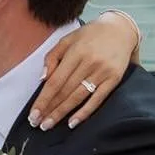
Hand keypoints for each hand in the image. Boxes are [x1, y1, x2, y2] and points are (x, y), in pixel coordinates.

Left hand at [30, 10, 139, 131]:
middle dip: (49, 109)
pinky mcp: (114, 79)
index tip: (33, 113)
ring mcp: (102, 72)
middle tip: (37, 124)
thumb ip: (52, 57)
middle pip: (65, 91)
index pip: (55, 81)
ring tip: (48, 125)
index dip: (43, 99)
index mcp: (76, 52)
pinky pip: (97, 99)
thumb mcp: (68, 39)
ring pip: (78, 97)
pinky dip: (85, 112)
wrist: (121, 29)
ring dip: (62, 113)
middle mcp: (89, 63)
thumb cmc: (90, 35)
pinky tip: (73, 123)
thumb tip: (42, 79)